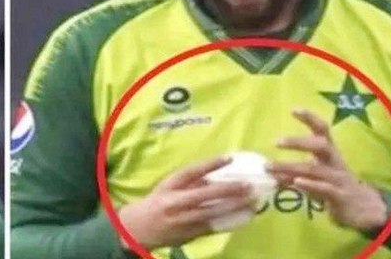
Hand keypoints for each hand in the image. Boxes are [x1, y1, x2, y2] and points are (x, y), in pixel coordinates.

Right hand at [118, 156, 254, 249]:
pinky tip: (242, 217)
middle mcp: (176, 201)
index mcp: (170, 185)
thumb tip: (215, 175)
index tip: (230, 157)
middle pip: (206, 194)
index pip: (192, 171)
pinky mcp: (189, 233)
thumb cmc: (157, 202)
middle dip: (229, 189)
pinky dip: (228, 221)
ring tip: (252, 201)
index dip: (211, 164)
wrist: (138, 228)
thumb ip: (190, 182)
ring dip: (234, 207)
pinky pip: (212, 226)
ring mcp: (183, 219)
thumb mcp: (168, 186)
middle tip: (249, 185)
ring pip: (213, 212)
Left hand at [267, 109, 387, 231]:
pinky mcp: (340, 196)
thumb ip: (292, 171)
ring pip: (315, 170)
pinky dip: (310, 185)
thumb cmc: (333, 186)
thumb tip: (267, 168)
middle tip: (276, 142)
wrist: (363, 209)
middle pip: (320, 146)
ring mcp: (338, 179)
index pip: (322, 130)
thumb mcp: (313, 176)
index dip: (310, 118)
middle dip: (299, 142)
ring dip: (290, 168)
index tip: (293, 109)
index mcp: (329, 152)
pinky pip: (325, 188)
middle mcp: (335, 162)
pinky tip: (296, 183)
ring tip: (270, 167)